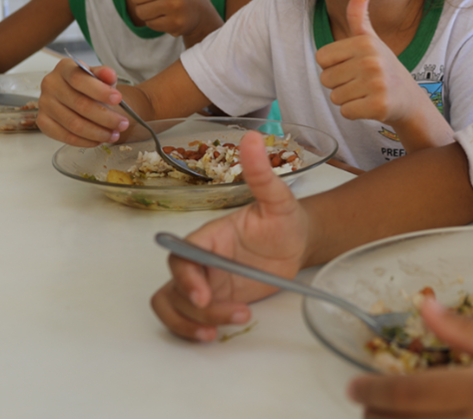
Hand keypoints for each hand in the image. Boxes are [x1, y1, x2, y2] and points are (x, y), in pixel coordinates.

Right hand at [35, 58, 128, 145]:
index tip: (118, 99)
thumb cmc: (91, 86)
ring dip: (97, 132)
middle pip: (79, 104)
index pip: (79, 79)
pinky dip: (85, 141)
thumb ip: (105, 74)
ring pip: (73, 123)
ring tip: (114, 134)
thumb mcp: (101, 77)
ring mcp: (44, 104)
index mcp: (64, 68)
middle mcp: (50, 84)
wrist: (82, 96)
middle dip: (105, 117)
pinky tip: (99, 140)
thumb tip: (109, 74)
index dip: (99, 90)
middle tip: (122, 124)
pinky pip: (65, 136)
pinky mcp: (43, 122)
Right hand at [151, 131, 309, 340]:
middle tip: (233, 314)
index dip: (187, 277)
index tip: (206, 295)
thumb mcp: (278, 199)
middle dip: (197, 308)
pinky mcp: (214, 300)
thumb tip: (253, 137)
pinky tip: (216, 334)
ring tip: (232, 325)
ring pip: (175, 306)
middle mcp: (201, 259)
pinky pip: (186, 318)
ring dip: (195, 323)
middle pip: (175, 288)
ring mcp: (205, 281)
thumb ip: (261, 174)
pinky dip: (192, 330)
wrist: (297, 242)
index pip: (182, 257)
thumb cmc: (285, 219)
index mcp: (209, 236)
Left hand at [315, 0, 426, 126]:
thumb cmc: (384, 68)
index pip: (321, 58)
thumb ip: (359, 16)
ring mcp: (376, 83)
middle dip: (339, 85)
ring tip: (366, 93)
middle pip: (325, 79)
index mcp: (364, 42)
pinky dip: (355, 112)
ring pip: (335, 97)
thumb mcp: (371, 40)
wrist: (409, 100)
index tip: (353, 67)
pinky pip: (346, 112)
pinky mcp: (379, 105)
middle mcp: (371, 60)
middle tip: (361, 83)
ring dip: (347, 99)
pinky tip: (370, 106)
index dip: (333, 66)